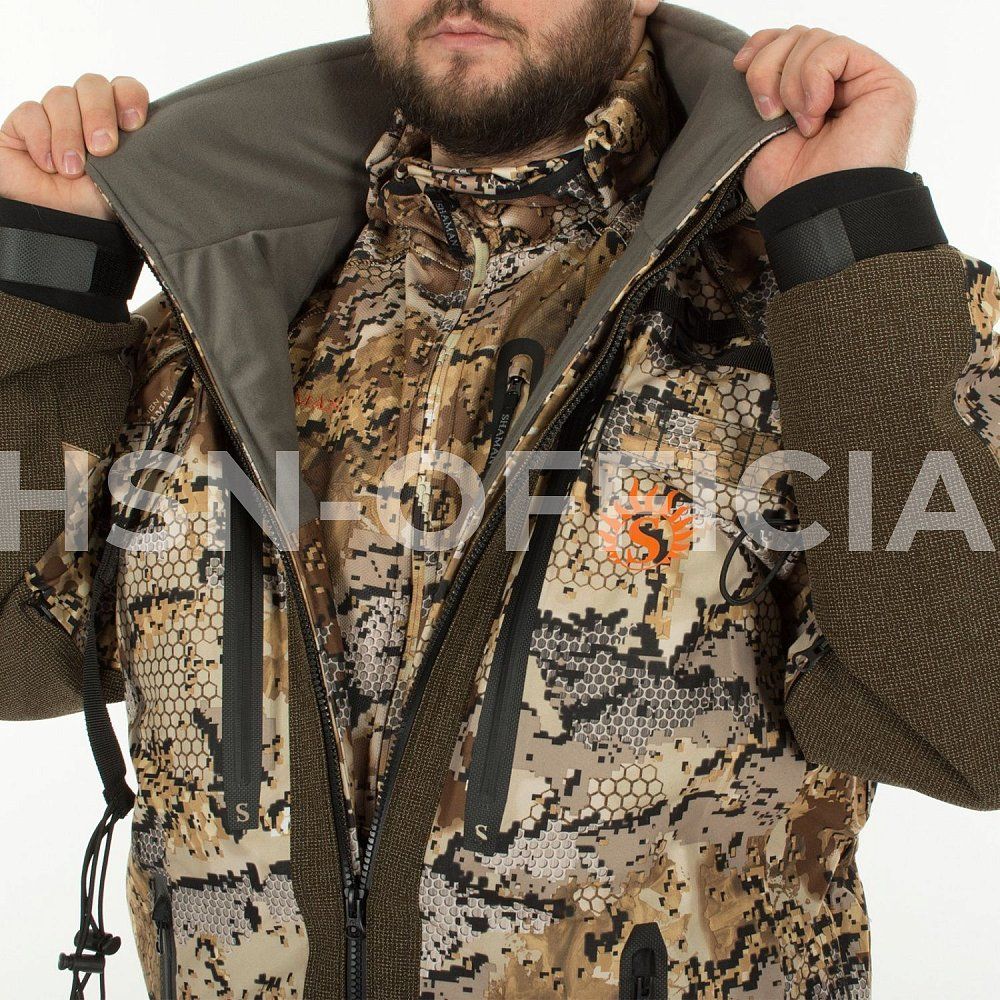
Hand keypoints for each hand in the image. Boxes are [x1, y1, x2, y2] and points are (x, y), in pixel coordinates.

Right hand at [0, 74, 148, 220]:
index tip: (133, 124)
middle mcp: (86, 114)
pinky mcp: (25, 122)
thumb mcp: (123, 185)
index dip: (129, 97)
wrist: (53, 225)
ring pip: (61, 96)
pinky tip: (47, 165)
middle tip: (101, 150)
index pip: (125, 89)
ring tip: (70, 170)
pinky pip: (31, 112)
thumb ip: (135, 157)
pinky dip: (40, 139)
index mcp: (116, 124)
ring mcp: (55, 116)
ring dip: (68, 135)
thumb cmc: (90, 208)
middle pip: (92, 84)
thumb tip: (155, 141)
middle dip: (98, 114)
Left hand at [733, 27, 915, 208]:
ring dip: (791, 81)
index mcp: (807, 96)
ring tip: (799, 123)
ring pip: (813, 39)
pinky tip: (816, 114)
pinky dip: (814, 77)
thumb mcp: (758, 134)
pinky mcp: (883, 81)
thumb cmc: (789, 187)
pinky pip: (837, 49)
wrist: (817, 211)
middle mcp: (836, 85)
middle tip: (768, 112)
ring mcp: (861, 81)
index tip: (739, 68)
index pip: (785, 44)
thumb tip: (745, 60)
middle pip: (795, 36)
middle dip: (768, 68)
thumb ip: (759, 92)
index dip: (761, 46)